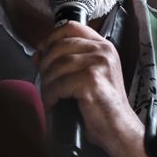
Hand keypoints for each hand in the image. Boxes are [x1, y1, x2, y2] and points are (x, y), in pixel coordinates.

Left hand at [35, 21, 152, 156]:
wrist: (119, 129)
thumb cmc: (103, 106)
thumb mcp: (87, 77)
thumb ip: (65, 62)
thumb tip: (37, 55)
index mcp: (104, 46)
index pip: (71, 26)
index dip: (52, 37)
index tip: (43, 52)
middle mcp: (103, 51)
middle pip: (60, 46)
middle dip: (46, 65)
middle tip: (44, 82)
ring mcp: (98, 64)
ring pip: (56, 66)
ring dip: (46, 83)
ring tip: (49, 96)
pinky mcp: (91, 81)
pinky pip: (58, 84)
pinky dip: (50, 96)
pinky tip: (53, 104)